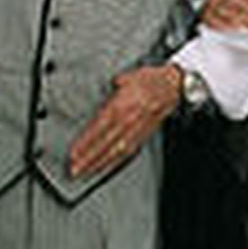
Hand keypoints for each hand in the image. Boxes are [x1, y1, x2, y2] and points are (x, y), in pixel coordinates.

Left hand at [67, 64, 182, 177]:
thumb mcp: (128, 76)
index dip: (85, 143)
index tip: (74, 153)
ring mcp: (136, 131)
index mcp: (120, 106)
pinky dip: (115, 162)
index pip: (98, 129)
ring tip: (86, 172)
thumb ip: (114, 85)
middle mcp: (127, 121)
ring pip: (115, 151)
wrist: (173, 87)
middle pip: (104, 144)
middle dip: (88, 159)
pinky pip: (127, 152)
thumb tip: (109, 86)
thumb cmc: (152, 80)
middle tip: (74, 170)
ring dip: (99, 163)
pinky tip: (107, 167)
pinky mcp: (143, 136)